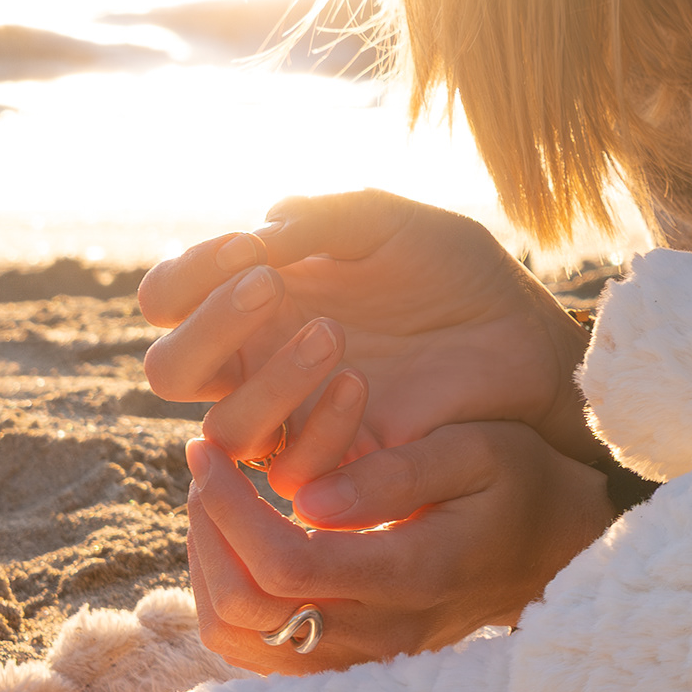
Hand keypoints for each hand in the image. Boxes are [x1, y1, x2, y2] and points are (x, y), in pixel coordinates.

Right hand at [138, 189, 599, 476]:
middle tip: (270, 286)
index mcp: (257, 299)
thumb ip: (325, 219)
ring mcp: (294, 419)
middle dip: (209, 328)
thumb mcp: (392, 224)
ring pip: (225, 430)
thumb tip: (262, 227)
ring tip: (334, 332)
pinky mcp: (339, 468)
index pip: (168, 298)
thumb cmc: (455, 274)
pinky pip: (292, 472)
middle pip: (171, 370)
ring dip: (268, 380)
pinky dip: (317, 428)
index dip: (186, 276)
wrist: (524, 336)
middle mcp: (259, 362)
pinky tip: (362, 385)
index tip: (246, 248)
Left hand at [180, 426, 617, 673]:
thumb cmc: (518, 484)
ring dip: (208, 565)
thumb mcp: (476, 451)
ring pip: (239, 639)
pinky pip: (256, 650)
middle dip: (207, 531)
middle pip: (245, 610)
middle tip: (207, 464)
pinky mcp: (346, 665)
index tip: (209, 449)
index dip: (230, 510)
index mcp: (413, 573)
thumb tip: (304, 498)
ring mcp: (361, 659)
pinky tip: (239, 539)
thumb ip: (395, 473)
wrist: (554, 552)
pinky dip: (227, 594)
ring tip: (217, 498)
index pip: (287, 566)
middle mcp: (380, 633)